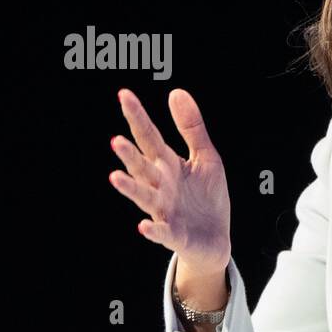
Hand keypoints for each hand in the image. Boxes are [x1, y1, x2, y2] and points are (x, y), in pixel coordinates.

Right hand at [108, 87, 230, 276]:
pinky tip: (144, 225)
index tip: (124, 95)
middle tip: (116, 140)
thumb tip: (175, 92)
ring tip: (116, 177)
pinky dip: (153, 230)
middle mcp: (161, 186)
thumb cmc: (206, 197)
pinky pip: (163, 232)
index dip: (137, 116)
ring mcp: (165, 211)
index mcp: (168, 165)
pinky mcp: (175, 235)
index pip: (149, 137)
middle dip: (129, 155)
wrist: (215, 239)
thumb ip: (191, 127)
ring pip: (145, 197)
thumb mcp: (205, 156)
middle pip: (143, 167)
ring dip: (131, 188)